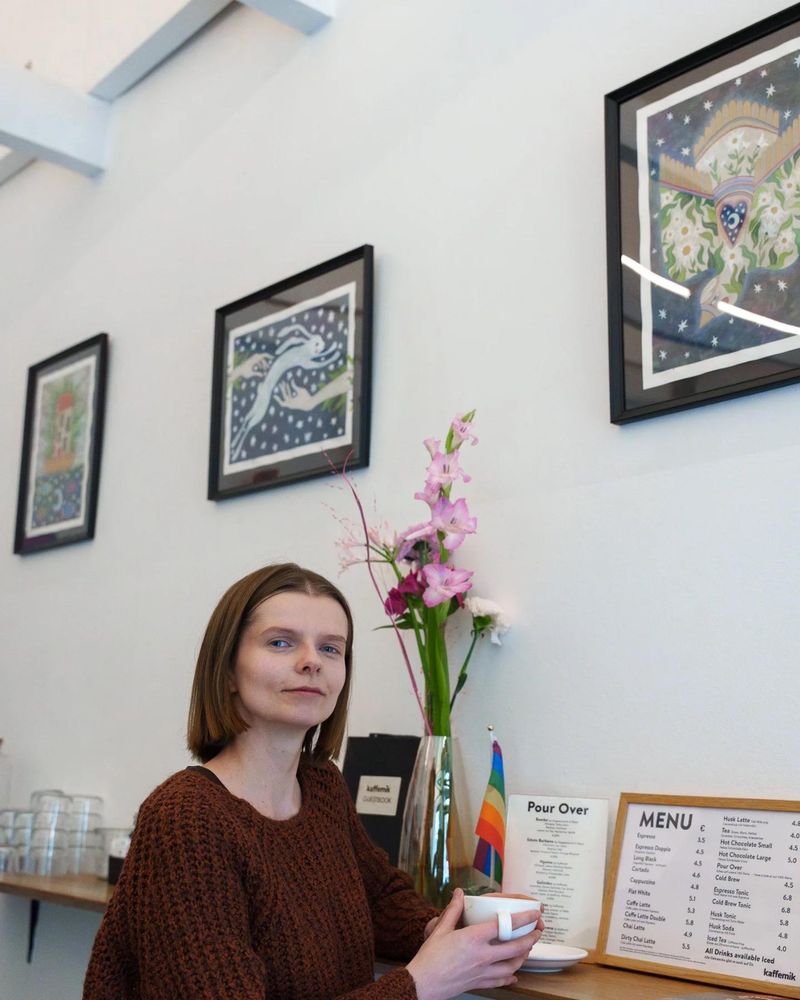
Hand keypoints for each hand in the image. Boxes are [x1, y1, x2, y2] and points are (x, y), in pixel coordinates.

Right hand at [407, 888, 543, 999]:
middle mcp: (482, 956)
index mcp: (474, 939)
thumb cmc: (430, 957)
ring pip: (512, 966)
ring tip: (528, 949)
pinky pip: (501, 981)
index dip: (523, 918)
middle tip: (538, 930)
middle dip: (531, 938)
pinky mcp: (479, 983)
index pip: (505, 926)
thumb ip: (453, 910)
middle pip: (515, 948)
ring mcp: (483, 972)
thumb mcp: (441, 929)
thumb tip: (458, 893)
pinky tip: (514, 975)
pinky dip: (510, 977)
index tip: (534, 913)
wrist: (423, 984)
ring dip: (524, 957)